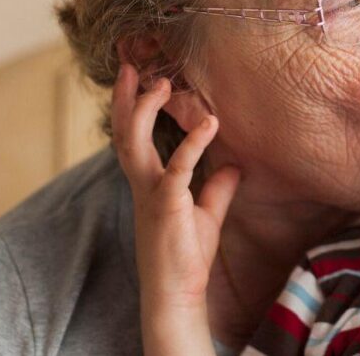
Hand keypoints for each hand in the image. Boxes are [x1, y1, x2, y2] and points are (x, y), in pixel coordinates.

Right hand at [112, 63, 240, 354]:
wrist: (178, 293)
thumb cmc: (187, 256)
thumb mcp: (208, 213)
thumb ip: (218, 187)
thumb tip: (234, 165)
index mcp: (149, 182)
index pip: (132, 137)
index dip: (130, 106)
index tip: (135, 77)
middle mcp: (143, 183)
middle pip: (124, 132)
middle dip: (126, 98)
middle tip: (132, 66)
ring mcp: (152, 194)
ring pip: (136, 143)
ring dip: (146, 110)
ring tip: (162, 83)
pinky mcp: (169, 206)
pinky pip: (179, 168)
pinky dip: (194, 144)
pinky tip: (210, 124)